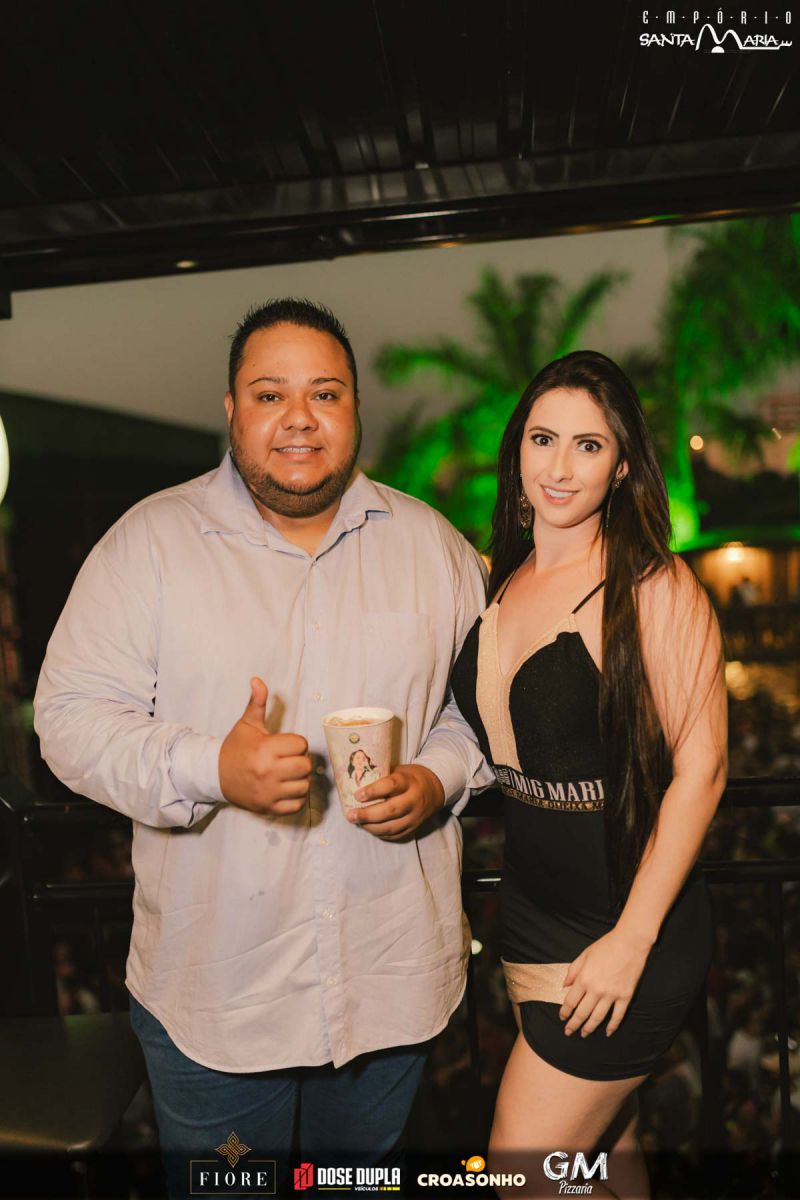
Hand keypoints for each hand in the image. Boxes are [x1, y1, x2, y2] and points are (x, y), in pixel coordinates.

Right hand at [219, 677, 310, 814]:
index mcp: (265, 749)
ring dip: (298, 779)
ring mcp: (269, 792)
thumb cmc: (236, 748)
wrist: (216, 775)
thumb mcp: (247, 724)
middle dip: (299, 760)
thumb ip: (257, 702)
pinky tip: (284, 787)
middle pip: (305, 765)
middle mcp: (268, 772)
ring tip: (286, 773)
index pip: (301, 744)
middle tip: (286, 759)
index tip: (283, 745)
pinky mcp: (269, 807)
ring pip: (304, 785)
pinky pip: (297, 804)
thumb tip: (257, 679)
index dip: (295, 743)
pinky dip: (295, 797)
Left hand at [345, 764, 444, 839]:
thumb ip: (382, 775)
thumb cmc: (411, 777)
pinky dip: (380, 834)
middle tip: (350, 815)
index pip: (391, 786)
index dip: (373, 791)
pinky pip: (395, 835)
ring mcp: (415, 817)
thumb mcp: (400, 770)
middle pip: (390, 810)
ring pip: (391, 827)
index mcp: (409, 782)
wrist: (435, 789)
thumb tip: (356, 777)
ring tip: (356, 822)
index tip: (357, 795)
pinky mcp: (414, 828)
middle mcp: (414, 800)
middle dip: (368, 815)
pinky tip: (368, 828)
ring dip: (371, 827)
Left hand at [559, 927, 652, 1037]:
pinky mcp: (625, 996)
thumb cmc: (606, 946)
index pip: (571, 1001)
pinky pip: (618, 1016)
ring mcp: (612, 995)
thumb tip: (564, 986)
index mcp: (584, 979)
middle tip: (569, 1032)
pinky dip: (612, 1026)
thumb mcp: (584, 955)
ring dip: (589, 1028)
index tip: (562, 1018)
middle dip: (574, 1024)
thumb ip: (573, 971)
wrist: (630, 943)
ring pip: (598, 1017)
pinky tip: (608, 1032)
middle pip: (582, 1013)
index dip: (565, 1012)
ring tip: (584, 1034)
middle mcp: (596, 990)